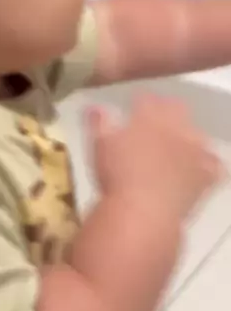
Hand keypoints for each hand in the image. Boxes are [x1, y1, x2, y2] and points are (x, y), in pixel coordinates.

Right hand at [88, 95, 223, 221]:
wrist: (142, 212)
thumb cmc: (115, 175)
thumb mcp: (99, 144)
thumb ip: (99, 121)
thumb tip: (95, 106)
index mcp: (149, 116)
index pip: (147, 99)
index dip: (140, 102)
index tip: (133, 108)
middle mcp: (175, 127)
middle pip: (176, 108)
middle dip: (167, 111)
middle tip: (154, 125)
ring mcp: (195, 151)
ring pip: (197, 134)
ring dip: (188, 136)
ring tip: (176, 148)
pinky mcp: (206, 176)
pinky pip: (216, 165)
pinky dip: (209, 165)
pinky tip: (200, 169)